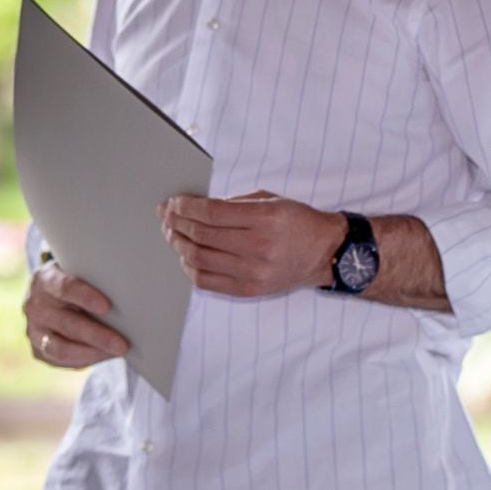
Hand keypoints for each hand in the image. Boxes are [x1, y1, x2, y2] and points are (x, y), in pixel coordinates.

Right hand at [23, 260, 127, 368]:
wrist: (48, 296)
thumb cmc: (75, 283)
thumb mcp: (81, 274)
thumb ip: (95, 282)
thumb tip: (130, 300)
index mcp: (45, 279)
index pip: (64, 288)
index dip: (85, 297)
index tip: (107, 307)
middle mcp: (34, 305)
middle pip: (66, 323)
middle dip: (97, 336)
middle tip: (122, 345)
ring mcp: (33, 330)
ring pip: (60, 348)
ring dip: (91, 353)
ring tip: (115, 353)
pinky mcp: (37, 350)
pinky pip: (60, 360)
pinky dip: (84, 360)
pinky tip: (103, 355)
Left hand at [162, 191, 340, 298]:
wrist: (325, 253)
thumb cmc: (297, 222)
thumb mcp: (270, 200)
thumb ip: (234, 202)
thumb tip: (196, 207)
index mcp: (264, 219)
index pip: (211, 212)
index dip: (185, 206)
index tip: (173, 202)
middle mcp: (258, 246)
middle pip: (201, 235)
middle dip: (176, 223)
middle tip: (166, 216)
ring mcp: (253, 271)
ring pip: (199, 258)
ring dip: (178, 244)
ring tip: (171, 234)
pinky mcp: (250, 289)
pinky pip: (207, 281)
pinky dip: (189, 268)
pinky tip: (185, 256)